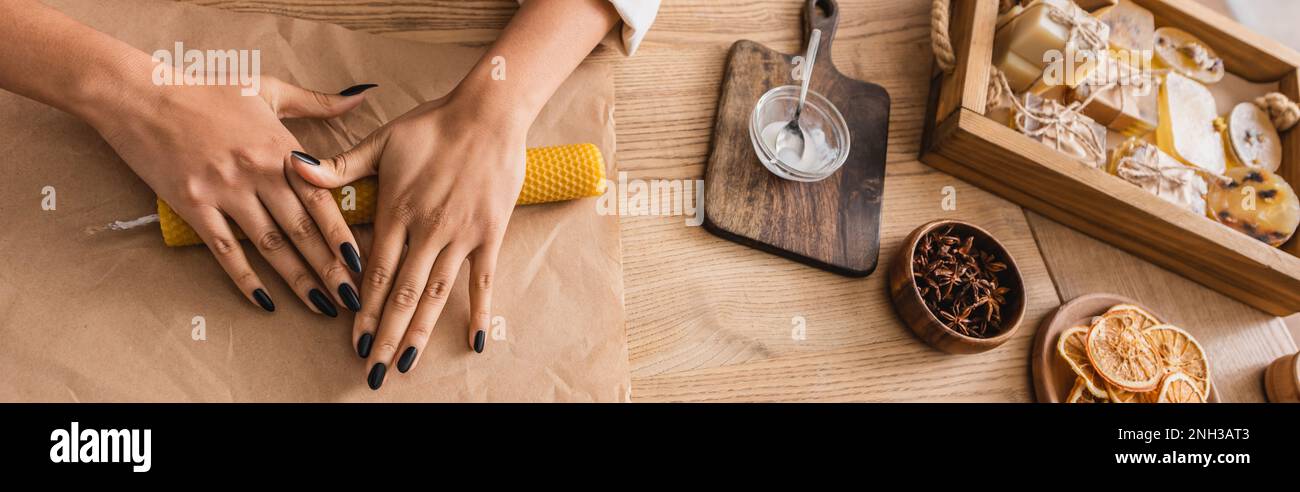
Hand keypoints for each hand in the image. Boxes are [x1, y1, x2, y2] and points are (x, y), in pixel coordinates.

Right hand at [86, 72, 375, 315]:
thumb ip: (317, 101)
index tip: (362, 262)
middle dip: (330, 267)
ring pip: (270, 245)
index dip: (343, 234)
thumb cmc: (204, 88)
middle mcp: (257, 172)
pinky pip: (225, 249)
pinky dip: (245, 278)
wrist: (138, 92)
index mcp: (280, 147)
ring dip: (298, 280)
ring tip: (321, 305)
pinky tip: (265, 301)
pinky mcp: (192, 204)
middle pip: (302, 229)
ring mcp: (224, 190)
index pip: (322, 199)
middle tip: (352, 296)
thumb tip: (361, 98)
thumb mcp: (267, 89)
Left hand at [292, 95, 526, 388]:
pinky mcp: (489, 235)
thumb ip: (339, 166)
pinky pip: (483, 281)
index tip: (352, 342)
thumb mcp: (382, 141)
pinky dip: (478, 313)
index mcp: (397, 212)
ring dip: (420, 333)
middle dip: (385, 336)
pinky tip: (474, 342)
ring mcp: (460, 236)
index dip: (363, 311)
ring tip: (405, 364)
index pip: (375, 274)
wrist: (488, 114)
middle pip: (403, 295)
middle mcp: (427, 231)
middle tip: (373, 372)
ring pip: (436, 294)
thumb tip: (292, 167)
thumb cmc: (433, 125)